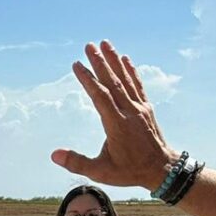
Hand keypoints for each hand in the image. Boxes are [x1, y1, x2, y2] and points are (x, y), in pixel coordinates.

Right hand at [51, 40, 179, 191]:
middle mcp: (129, 112)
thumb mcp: (101, 172)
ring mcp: (140, 108)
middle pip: (112, 82)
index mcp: (117, 125)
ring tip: (105, 43)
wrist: (161, 169)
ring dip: (114, 60)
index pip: (100, 97)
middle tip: (89, 45)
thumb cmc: (129, 171)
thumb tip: (54, 154)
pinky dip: (131, 71)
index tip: (77, 64)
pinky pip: (137, 85)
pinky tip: (125, 59)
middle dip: (99, 63)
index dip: (88, 80)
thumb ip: (77, 162)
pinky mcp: (146, 108)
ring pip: (125, 80)